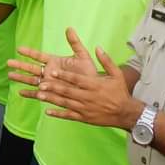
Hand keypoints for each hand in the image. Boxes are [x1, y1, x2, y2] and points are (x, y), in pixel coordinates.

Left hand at [7, 28, 141, 129]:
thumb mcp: (117, 74)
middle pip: (68, 91)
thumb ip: (106, 60)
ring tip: (39, 95)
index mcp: (94, 85)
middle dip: (53, 87)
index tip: (52, 71)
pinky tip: (47, 111)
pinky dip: (58, 114)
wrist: (126, 113)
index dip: (64, 75)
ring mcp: (85, 108)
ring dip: (52, 99)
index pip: (76, 79)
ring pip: (66, 103)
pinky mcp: (84, 118)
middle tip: (40, 83)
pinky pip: (69, 115)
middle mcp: (88, 97)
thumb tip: (98, 47)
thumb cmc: (120, 92)